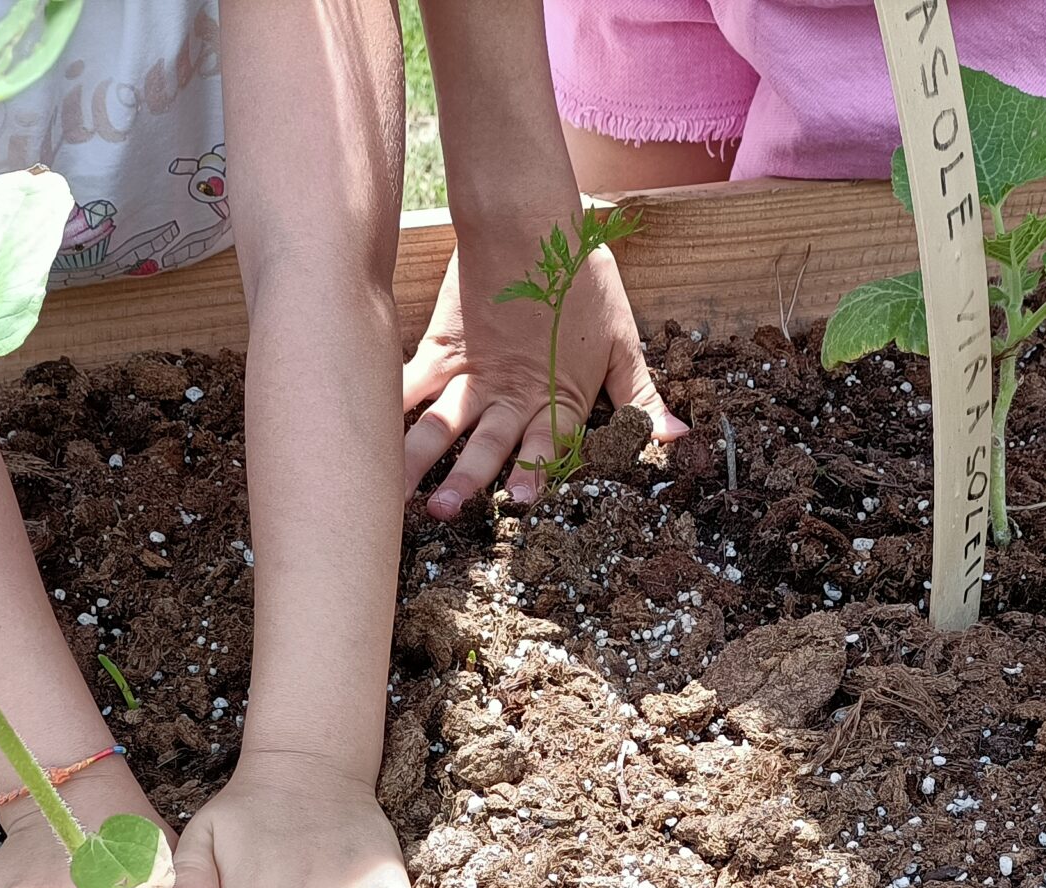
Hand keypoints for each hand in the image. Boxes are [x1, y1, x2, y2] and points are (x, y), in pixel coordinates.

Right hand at [402, 239, 685, 515]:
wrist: (528, 221)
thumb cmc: (582, 277)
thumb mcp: (624, 340)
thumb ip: (642, 396)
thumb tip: (677, 438)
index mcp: (558, 395)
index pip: (549, 444)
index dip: (536, 474)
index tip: (524, 504)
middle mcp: (512, 393)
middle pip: (487, 444)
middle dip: (466, 479)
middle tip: (444, 509)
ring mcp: (473, 372)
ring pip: (442, 423)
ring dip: (420, 459)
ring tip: (400, 492)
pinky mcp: (443, 348)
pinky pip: (411, 385)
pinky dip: (390, 411)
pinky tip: (368, 436)